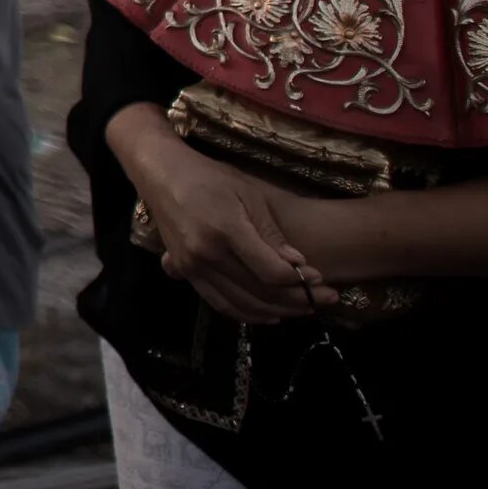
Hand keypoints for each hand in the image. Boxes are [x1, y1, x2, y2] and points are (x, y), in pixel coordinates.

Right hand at [114, 113, 332, 323]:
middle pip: (260, 292)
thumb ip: (272, 233)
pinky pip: (220, 304)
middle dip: (298, 300)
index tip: (321, 278)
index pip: (271, 272)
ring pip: (242, 304)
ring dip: (277, 311)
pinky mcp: (185, 272)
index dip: (301, 281)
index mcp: (224, 229)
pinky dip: (248, 314)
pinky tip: (269, 314)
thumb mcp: (248, 194)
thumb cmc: (209, 177)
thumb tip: (299, 266)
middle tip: (326, 299)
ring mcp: (192, 266)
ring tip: (303, 308)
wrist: (162, 174)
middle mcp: (205, 254)